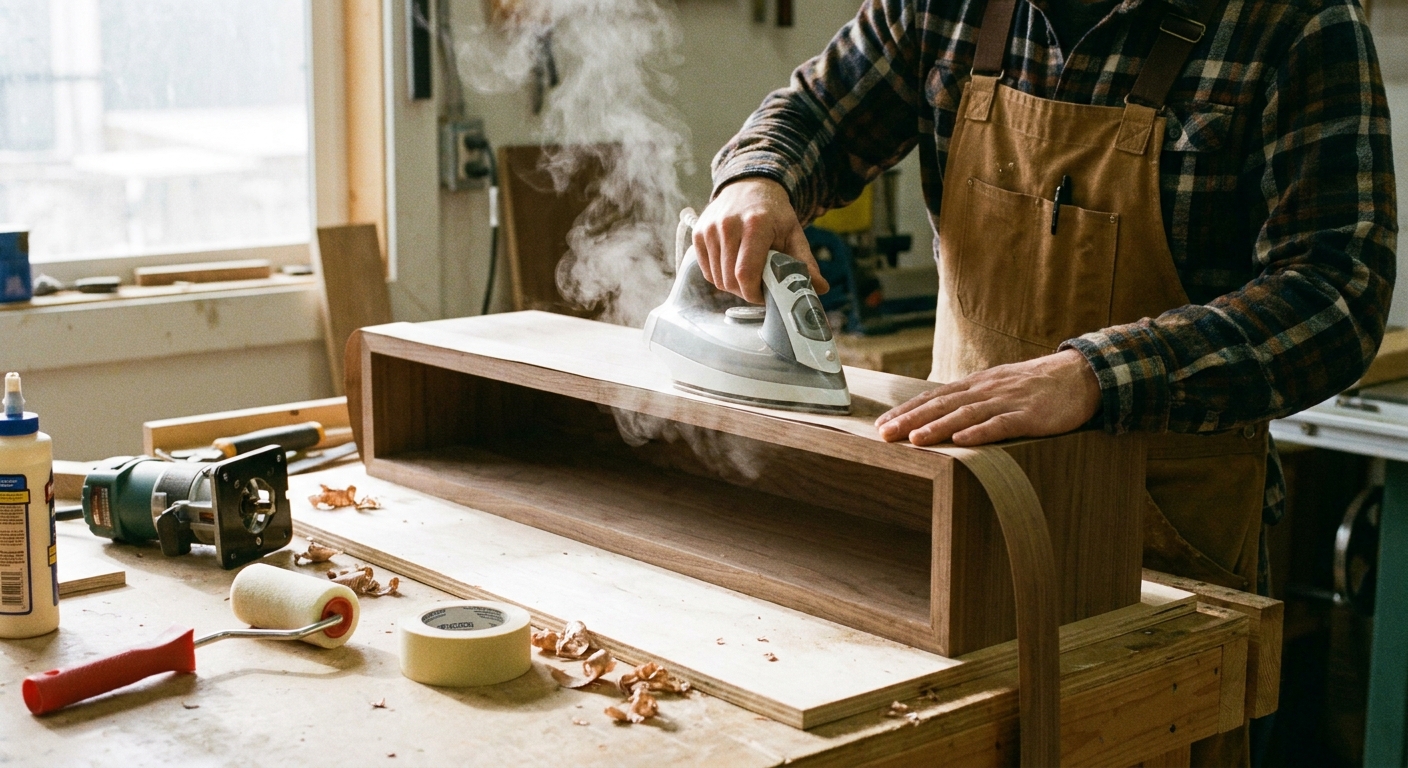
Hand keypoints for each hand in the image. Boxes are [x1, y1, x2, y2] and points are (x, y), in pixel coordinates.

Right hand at [693, 177, 828, 303]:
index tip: (764, 296)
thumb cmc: (773, 213)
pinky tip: (733, 267)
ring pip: (717, 279)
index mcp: (756, 225)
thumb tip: (820, 288)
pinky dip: (720, 277)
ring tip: (747, 275)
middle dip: (745, 292)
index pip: (746, 273)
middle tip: (758, 287)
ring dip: (733, 286)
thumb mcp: (794, 233)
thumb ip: (805, 263)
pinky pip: (707, 271)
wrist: (749, 186)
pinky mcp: (698, 234)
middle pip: (730, 281)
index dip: (754, 293)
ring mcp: (710, 229)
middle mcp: (728, 225)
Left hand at [875, 350, 1101, 445]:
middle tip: (884, 434)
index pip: (932, 397)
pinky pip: (1001, 424)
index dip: (906, 411)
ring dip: (938, 427)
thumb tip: (938, 413)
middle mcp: (985, 390)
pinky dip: (981, 432)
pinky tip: (962, 440)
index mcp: (975, 385)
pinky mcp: (1029, 415)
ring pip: (965, 414)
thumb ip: (970, 399)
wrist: (1079, 375)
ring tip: (914, 439)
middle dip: (910, 420)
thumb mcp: (996, 387)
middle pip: (941, 405)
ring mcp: (1006, 401)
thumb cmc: (1034, 386)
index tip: (881, 424)